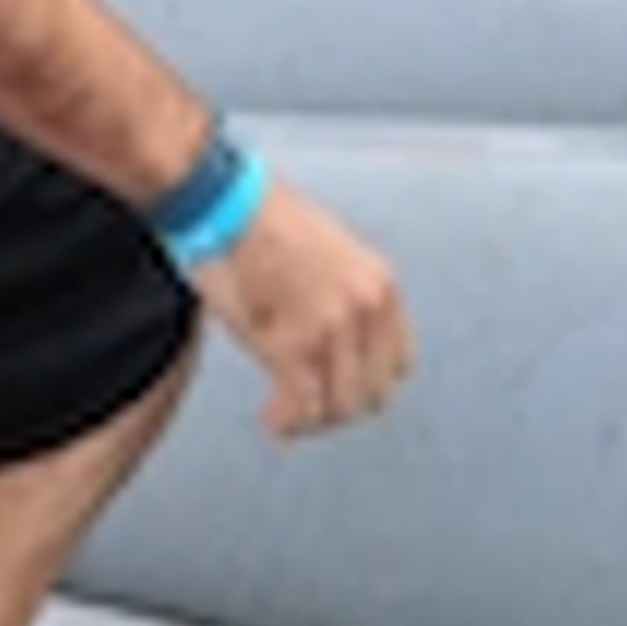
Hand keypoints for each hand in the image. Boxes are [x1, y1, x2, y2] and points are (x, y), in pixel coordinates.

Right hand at [189, 182, 412, 437]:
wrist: (226, 203)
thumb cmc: (264, 225)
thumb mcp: (333, 256)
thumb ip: (348, 302)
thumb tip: (340, 353)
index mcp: (381, 284)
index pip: (400, 363)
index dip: (368, 382)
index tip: (340, 387)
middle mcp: (366, 307)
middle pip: (373, 393)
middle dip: (339, 408)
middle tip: (309, 409)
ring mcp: (332, 326)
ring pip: (339, 406)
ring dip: (311, 419)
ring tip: (286, 415)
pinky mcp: (293, 342)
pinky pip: (302, 405)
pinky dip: (286, 421)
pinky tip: (272, 419)